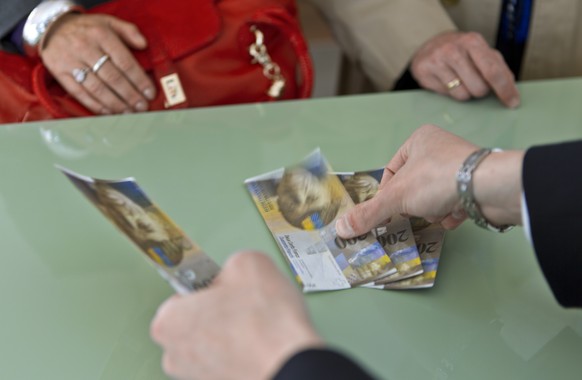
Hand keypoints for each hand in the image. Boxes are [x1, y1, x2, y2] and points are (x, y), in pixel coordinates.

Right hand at [41, 13, 155, 114]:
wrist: (52, 27)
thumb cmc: (88, 28)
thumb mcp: (109, 21)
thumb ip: (129, 31)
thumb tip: (144, 44)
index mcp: (101, 35)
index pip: (125, 62)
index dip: (139, 80)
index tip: (150, 93)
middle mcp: (85, 47)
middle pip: (112, 77)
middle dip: (130, 95)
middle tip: (142, 107)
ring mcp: (71, 61)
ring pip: (97, 88)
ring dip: (115, 103)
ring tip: (129, 112)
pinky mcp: (59, 72)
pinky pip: (79, 93)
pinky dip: (95, 105)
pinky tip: (109, 112)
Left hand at [150, 251, 322, 379]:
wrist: (291, 364)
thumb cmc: (266, 325)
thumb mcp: (248, 262)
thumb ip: (230, 264)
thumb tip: (235, 272)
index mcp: (168, 321)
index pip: (183, 291)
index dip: (210, 284)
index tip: (225, 284)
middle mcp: (175, 355)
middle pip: (196, 319)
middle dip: (220, 309)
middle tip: (245, 301)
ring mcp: (198, 376)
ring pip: (213, 343)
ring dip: (233, 332)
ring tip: (259, 322)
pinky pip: (230, 360)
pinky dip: (244, 351)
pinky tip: (263, 341)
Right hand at [335, 125, 524, 238]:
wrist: (488, 187)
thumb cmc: (437, 179)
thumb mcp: (396, 198)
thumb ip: (368, 213)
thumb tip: (340, 228)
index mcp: (419, 140)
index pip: (392, 170)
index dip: (388, 193)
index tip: (389, 210)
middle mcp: (440, 148)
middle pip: (412, 186)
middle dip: (414, 205)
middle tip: (417, 211)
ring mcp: (459, 166)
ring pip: (432, 197)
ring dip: (433, 211)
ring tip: (440, 211)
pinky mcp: (475, 184)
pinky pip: (452, 202)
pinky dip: (451, 213)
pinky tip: (456, 215)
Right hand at [410, 31, 519, 107]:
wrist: (429, 47)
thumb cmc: (460, 52)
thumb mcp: (480, 52)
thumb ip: (497, 67)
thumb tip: (510, 87)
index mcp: (473, 41)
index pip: (493, 71)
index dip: (505, 89)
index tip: (512, 102)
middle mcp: (454, 49)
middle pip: (479, 87)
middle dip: (482, 91)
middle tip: (475, 82)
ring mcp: (437, 60)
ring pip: (464, 94)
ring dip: (466, 92)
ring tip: (460, 81)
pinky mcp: (424, 71)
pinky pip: (448, 95)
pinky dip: (451, 92)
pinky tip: (447, 81)